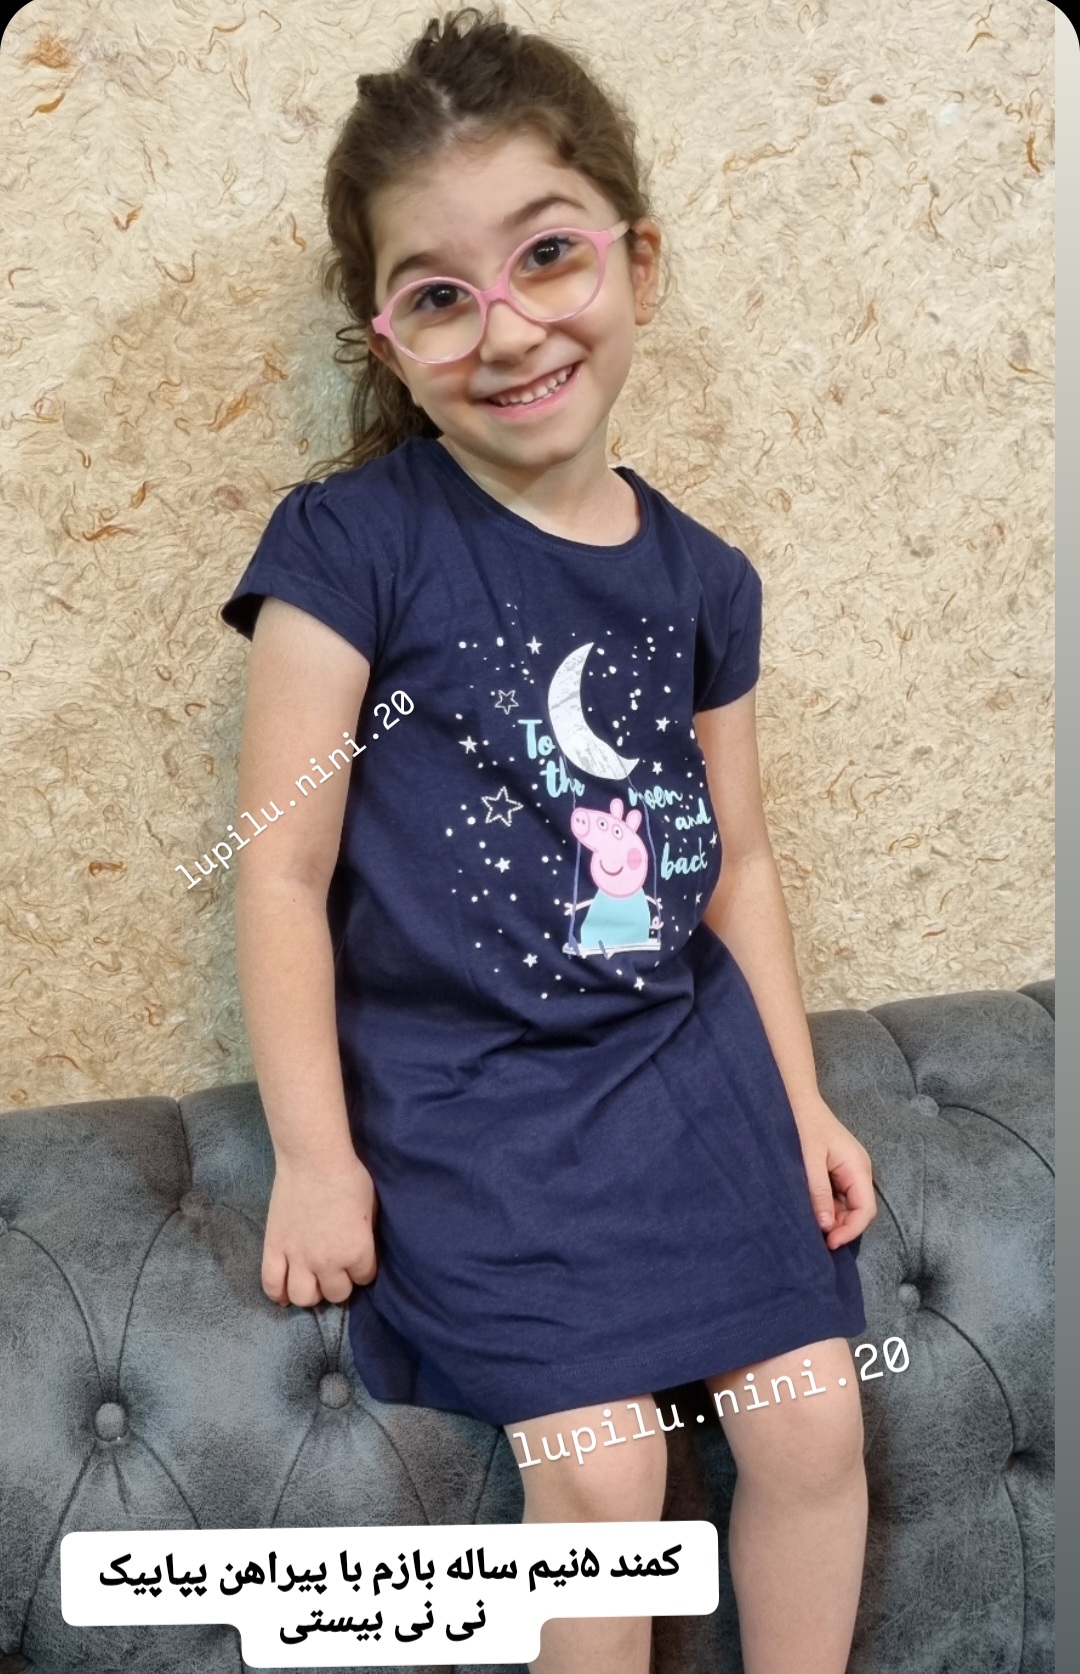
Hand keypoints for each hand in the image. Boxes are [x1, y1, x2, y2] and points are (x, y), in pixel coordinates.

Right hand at [261, 1151, 378, 1308]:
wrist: (312, 1159)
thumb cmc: (347, 1177)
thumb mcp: (372, 1207)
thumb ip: (367, 1235)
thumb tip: (364, 1249)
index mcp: (356, 1251)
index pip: (364, 1279)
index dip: (363, 1268)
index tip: (359, 1258)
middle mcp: (328, 1263)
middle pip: (336, 1295)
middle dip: (339, 1282)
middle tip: (336, 1268)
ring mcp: (298, 1258)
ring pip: (304, 1298)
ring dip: (311, 1292)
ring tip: (312, 1279)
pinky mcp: (274, 1249)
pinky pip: (271, 1285)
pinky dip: (278, 1293)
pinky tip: (285, 1290)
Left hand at [789, 1095, 876, 1250]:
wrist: (795, 1097)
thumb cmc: (802, 1122)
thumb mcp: (808, 1159)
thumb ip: (818, 1192)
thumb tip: (825, 1225)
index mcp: (857, 1167)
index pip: (865, 1210)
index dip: (850, 1230)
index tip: (828, 1242)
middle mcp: (857, 1170)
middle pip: (857, 1210)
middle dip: (839, 1226)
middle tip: (814, 1238)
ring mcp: (848, 1170)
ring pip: (846, 1205)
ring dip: (831, 1218)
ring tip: (809, 1225)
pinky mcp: (836, 1170)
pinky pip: (836, 1196)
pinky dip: (825, 1207)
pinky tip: (809, 1210)